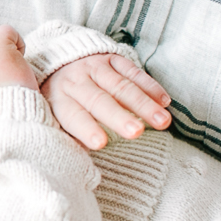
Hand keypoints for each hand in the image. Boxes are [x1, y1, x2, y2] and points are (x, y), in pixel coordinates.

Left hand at [41, 52, 170, 149]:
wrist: (61, 63)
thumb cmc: (65, 101)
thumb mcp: (56, 115)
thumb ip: (71, 134)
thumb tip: (83, 162)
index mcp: (60, 99)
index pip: (73, 116)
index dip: (86, 129)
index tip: (101, 144)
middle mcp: (76, 81)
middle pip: (99, 100)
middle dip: (119, 117)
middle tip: (136, 132)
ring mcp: (95, 67)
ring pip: (121, 85)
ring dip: (144, 104)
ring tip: (162, 121)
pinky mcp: (112, 58)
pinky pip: (133, 71)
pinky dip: (150, 86)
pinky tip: (164, 102)